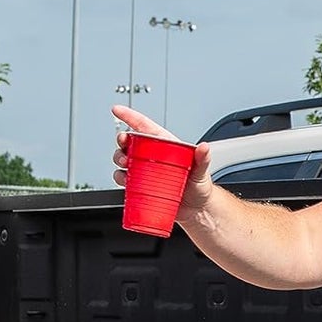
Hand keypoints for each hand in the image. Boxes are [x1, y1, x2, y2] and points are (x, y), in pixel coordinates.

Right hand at [111, 103, 212, 218]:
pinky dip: (121, 179)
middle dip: (122, 141)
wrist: (197, 210)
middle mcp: (152, 156)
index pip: (145, 127)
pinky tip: (126, 182)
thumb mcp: (202, 171)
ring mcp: (145, 171)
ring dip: (119, 159)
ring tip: (126, 165)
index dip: (130, 117)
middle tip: (124, 146)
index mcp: (164, 146)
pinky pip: (125, 179)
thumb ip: (203, 159)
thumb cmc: (200, 187)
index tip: (117, 110)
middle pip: (130, 142)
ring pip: (124, 160)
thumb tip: (204, 148)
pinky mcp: (141, 186)